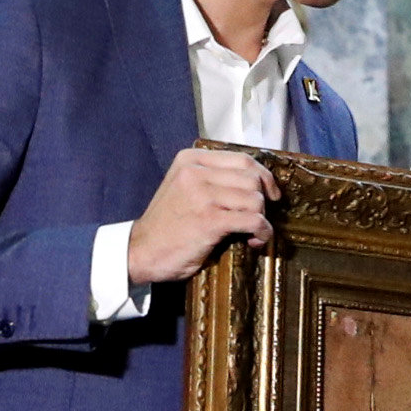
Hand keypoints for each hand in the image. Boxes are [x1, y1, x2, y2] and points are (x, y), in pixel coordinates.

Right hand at [126, 149, 278, 285]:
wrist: (140, 251)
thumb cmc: (166, 225)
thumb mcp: (183, 187)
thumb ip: (211, 178)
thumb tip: (255, 182)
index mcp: (190, 159)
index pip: (243, 159)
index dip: (264, 177)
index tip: (270, 193)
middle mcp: (196, 172)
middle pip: (252, 178)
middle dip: (262, 200)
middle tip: (258, 218)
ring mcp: (202, 195)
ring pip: (255, 199)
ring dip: (261, 219)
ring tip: (252, 233)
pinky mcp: (209, 220)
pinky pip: (252, 220)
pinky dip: (262, 232)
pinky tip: (255, 241)